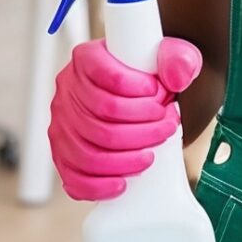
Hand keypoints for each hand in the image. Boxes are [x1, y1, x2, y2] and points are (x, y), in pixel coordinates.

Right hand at [46, 36, 200, 201]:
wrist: (146, 95)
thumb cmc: (154, 76)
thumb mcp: (172, 56)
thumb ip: (179, 58)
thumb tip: (176, 74)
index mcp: (87, 59)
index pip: (108, 77)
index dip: (138, 93)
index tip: (161, 97)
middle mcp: (68, 90)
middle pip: (102, 119)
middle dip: (143, 129)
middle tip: (167, 127)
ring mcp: (62, 123)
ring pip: (89, 152)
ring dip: (127, 159)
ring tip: (151, 154)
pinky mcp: (63, 153)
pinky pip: (73, 177)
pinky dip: (99, 186)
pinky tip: (123, 183)